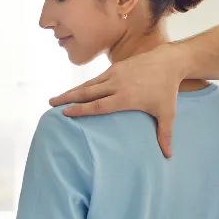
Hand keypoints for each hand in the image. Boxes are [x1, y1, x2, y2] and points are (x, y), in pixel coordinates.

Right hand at [48, 41, 188, 157]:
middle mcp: (117, 84)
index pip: (99, 105)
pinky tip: (74, 91)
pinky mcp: (115, 68)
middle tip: (50, 104)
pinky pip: (95, 79)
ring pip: (88, 85)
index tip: (66, 113)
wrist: (168, 62)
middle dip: (67, 98)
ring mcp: (114, 74)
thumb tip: (168, 156)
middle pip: (87, 93)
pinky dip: (83, 85)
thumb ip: (165, 134)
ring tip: (56, 98)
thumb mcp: (167, 113)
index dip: (81, 109)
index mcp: (126, 97)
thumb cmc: (167, 90)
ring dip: (71, 91)